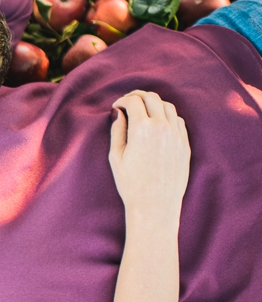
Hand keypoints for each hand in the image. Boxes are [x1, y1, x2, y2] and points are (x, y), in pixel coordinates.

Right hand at [109, 90, 190, 212]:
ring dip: (153, 104)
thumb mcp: (116, 156)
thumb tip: (118, 113)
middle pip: (152, 97)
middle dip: (137, 96)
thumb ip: (117, 130)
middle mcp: (162, 127)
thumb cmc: (131, 184)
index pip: (133, 101)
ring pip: (167, 106)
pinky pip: (178, 121)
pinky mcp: (185, 145)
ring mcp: (177, 135)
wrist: (155, 205)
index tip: (116, 107)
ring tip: (143, 112)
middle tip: (128, 102)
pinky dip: (166, 116)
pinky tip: (157, 124)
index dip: (121, 100)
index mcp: (142, 129)